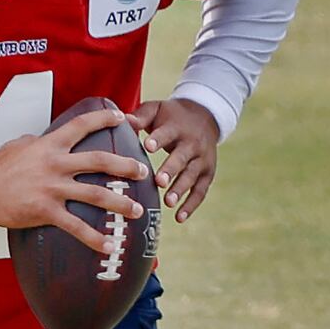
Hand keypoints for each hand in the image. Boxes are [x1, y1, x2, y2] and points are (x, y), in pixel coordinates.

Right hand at [0, 106, 148, 257]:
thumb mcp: (18, 145)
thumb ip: (39, 142)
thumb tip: (48, 139)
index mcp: (49, 145)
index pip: (82, 126)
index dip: (104, 119)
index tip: (122, 118)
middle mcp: (55, 164)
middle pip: (100, 161)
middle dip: (126, 166)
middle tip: (144, 171)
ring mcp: (53, 188)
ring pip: (96, 194)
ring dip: (120, 203)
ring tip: (137, 211)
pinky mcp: (46, 211)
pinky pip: (76, 226)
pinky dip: (94, 238)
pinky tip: (109, 246)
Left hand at [130, 98, 219, 222]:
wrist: (205, 116)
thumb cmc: (170, 116)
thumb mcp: (157, 110)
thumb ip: (140, 116)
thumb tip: (121, 120)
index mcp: (177, 127)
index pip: (167, 133)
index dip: (157, 140)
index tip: (147, 146)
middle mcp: (192, 144)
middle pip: (181, 158)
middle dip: (171, 169)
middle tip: (159, 181)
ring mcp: (202, 160)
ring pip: (191, 176)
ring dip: (180, 190)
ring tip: (168, 202)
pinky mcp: (208, 173)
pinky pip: (201, 191)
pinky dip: (192, 205)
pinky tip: (179, 218)